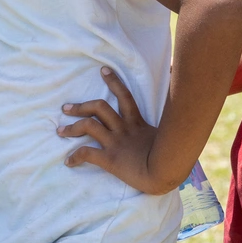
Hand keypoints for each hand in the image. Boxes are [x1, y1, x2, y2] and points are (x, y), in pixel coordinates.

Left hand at [61, 68, 177, 194]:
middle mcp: (123, 129)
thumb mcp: (175, 132)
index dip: (114, 81)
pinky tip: (68, 162)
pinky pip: (87, 154)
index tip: (103, 70)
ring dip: (72, 127)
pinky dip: (75, 156)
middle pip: (99, 108)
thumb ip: (176, 111)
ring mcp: (116, 143)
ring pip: (89, 127)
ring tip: (60, 131)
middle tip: (66, 108)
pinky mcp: (110, 159)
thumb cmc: (173, 155)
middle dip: (81, 106)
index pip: (125, 96)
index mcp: (137, 123)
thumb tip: (181, 80)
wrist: (166, 172)